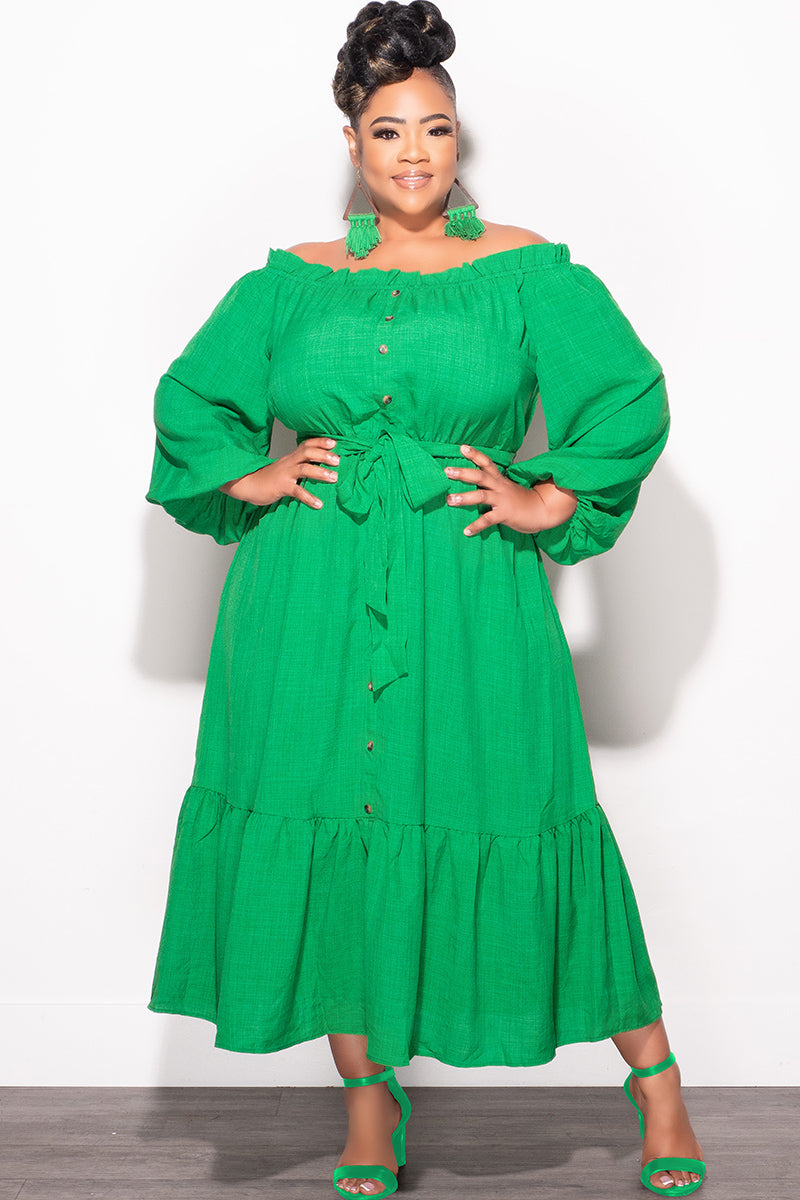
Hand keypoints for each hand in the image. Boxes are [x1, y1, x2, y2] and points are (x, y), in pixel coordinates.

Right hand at [219, 436, 339, 508]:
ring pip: (304, 469)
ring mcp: (284, 474)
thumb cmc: (268, 479)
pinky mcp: (280, 487)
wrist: (246, 484)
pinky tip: (319, 504)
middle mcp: (289, 463)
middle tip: (338, 460)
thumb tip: (318, 469)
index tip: (334, 442)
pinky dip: (309, 498)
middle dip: (324, 455)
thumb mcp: (284, 469)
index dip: (320, 442)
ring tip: (334, 478)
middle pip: (307, 453)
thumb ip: (298, 467)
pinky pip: (297, 492)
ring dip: (320, 473)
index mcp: (291, 458)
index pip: (306, 445)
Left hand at [444, 444, 578, 536]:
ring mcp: (502, 500)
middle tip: (447, 471)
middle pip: (480, 476)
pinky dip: (477, 526)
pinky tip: (466, 531)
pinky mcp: (505, 514)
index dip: (475, 454)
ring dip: (464, 497)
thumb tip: (473, 482)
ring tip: (449, 500)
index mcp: (500, 480)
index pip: (486, 463)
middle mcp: (500, 487)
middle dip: (463, 473)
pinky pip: (488, 520)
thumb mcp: (506, 488)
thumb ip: (492, 484)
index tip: (461, 447)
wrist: (542, 511)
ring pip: (481, 496)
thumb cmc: (521, 501)